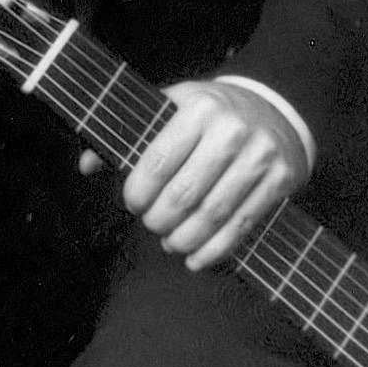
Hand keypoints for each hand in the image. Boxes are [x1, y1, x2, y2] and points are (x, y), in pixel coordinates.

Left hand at [110, 76, 308, 267]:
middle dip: (159, 219)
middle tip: (151, 225)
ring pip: (214, 214)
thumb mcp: (170, 108)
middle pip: (185, 193)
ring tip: (170, 243)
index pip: (158, 161)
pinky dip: (216, 250)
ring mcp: (260, 156)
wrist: (274, 109)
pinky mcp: (281, 180)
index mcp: (198, 107)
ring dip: (185, 239)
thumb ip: (129, 134)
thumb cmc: (210, 114)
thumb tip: (86, 165)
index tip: (131, 203)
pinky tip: (197, 259)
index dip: (138, 192)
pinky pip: (243, 225)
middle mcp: (232, 130)